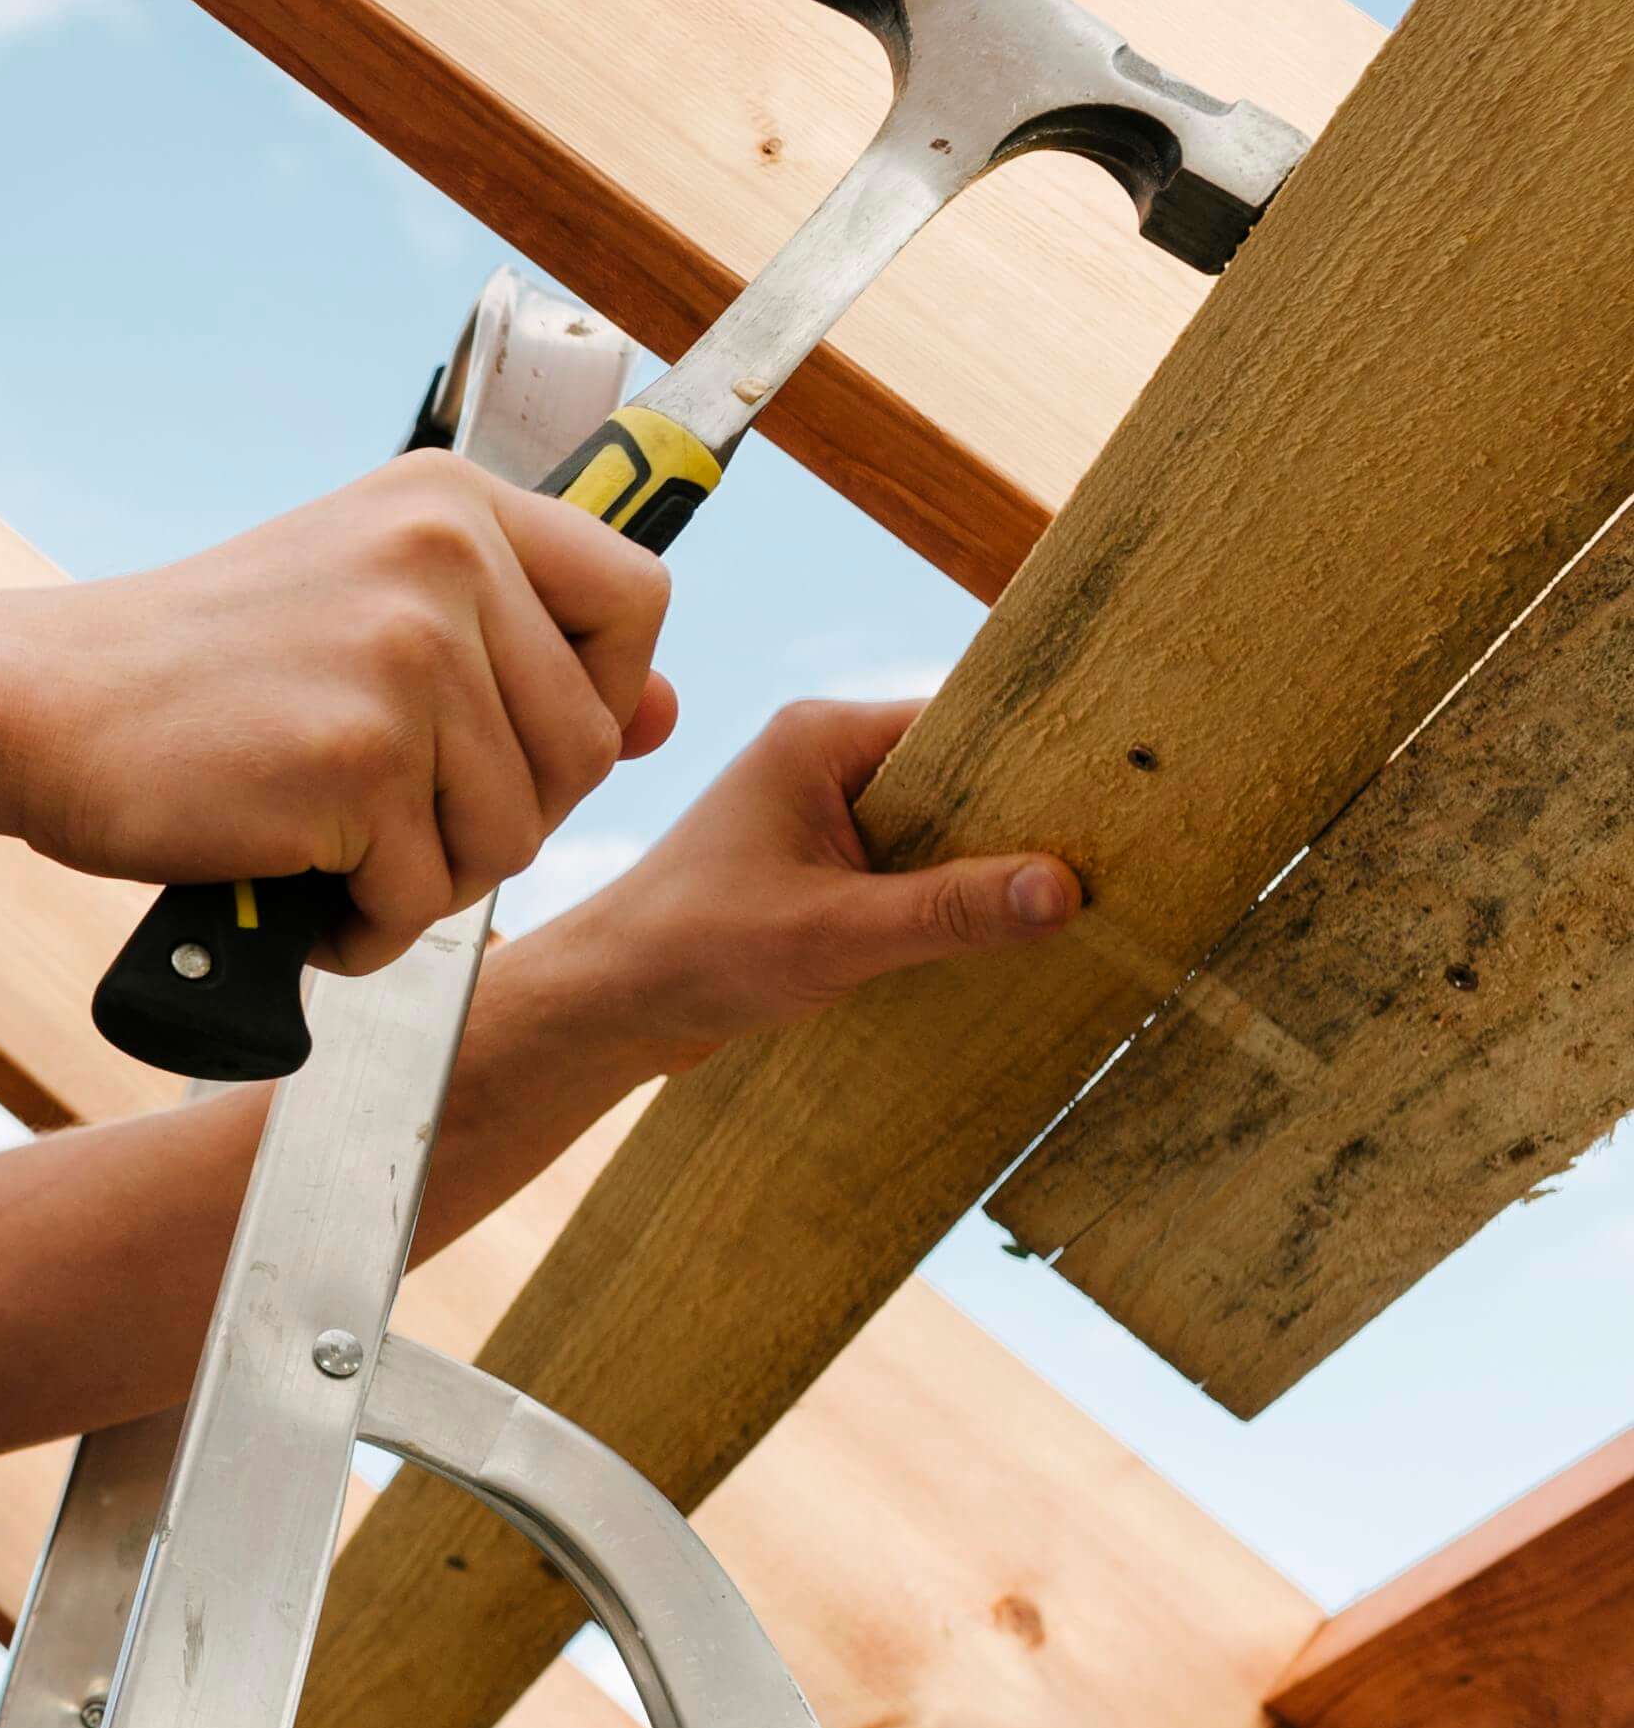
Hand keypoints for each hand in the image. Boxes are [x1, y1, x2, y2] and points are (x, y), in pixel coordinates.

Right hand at [2, 457, 679, 959]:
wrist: (41, 703)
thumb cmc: (201, 672)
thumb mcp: (367, 606)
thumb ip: (517, 647)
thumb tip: (665, 719)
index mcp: (453, 503)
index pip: (638, 596)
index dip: (608, 694)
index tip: (525, 737)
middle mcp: (443, 559)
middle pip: (583, 745)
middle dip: (503, 817)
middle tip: (396, 823)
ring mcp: (403, 658)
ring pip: (511, 834)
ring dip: (428, 882)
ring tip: (334, 856)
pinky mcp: (356, 762)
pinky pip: (424, 897)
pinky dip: (366, 930)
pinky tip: (299, 894)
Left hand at [546, 698, 1077, 1067]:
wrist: (609, 1004)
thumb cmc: (696, 952)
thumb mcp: (836, 934)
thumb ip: (949, 911)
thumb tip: (1064, 887)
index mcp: (822, 736)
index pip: (963, 724)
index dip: (1036, 761)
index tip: (1113, 796)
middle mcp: (825, 758)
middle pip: (960, 774)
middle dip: (1022, 819)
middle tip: (1117, 855)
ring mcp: (823, 812)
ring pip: (940, 826)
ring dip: (987, 865)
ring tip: (1080, 896)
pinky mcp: (823, 864)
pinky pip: (912, 866)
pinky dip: (950, 895)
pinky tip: (1003, 931)